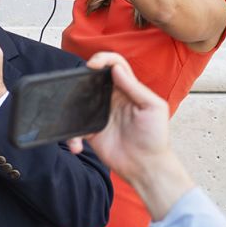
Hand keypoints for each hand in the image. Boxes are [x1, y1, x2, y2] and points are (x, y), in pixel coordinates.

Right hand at [70, 52, 190, 218]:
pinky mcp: (90, 131)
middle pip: (93, 79)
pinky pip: (74, 127)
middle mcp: (112, 99)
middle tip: (74, 82)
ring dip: (70, 105)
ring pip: (78, 100)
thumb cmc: (155, 137)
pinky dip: (71, 136)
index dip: (103, 59)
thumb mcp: (153, 107)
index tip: (93, 65)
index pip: (115, 66)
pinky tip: (77, 145)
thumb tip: (116, 69)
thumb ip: (135, 87)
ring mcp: (99, 114)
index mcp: (128, 90)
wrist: (146, 166)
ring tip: (72, 114)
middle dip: (81, 77)